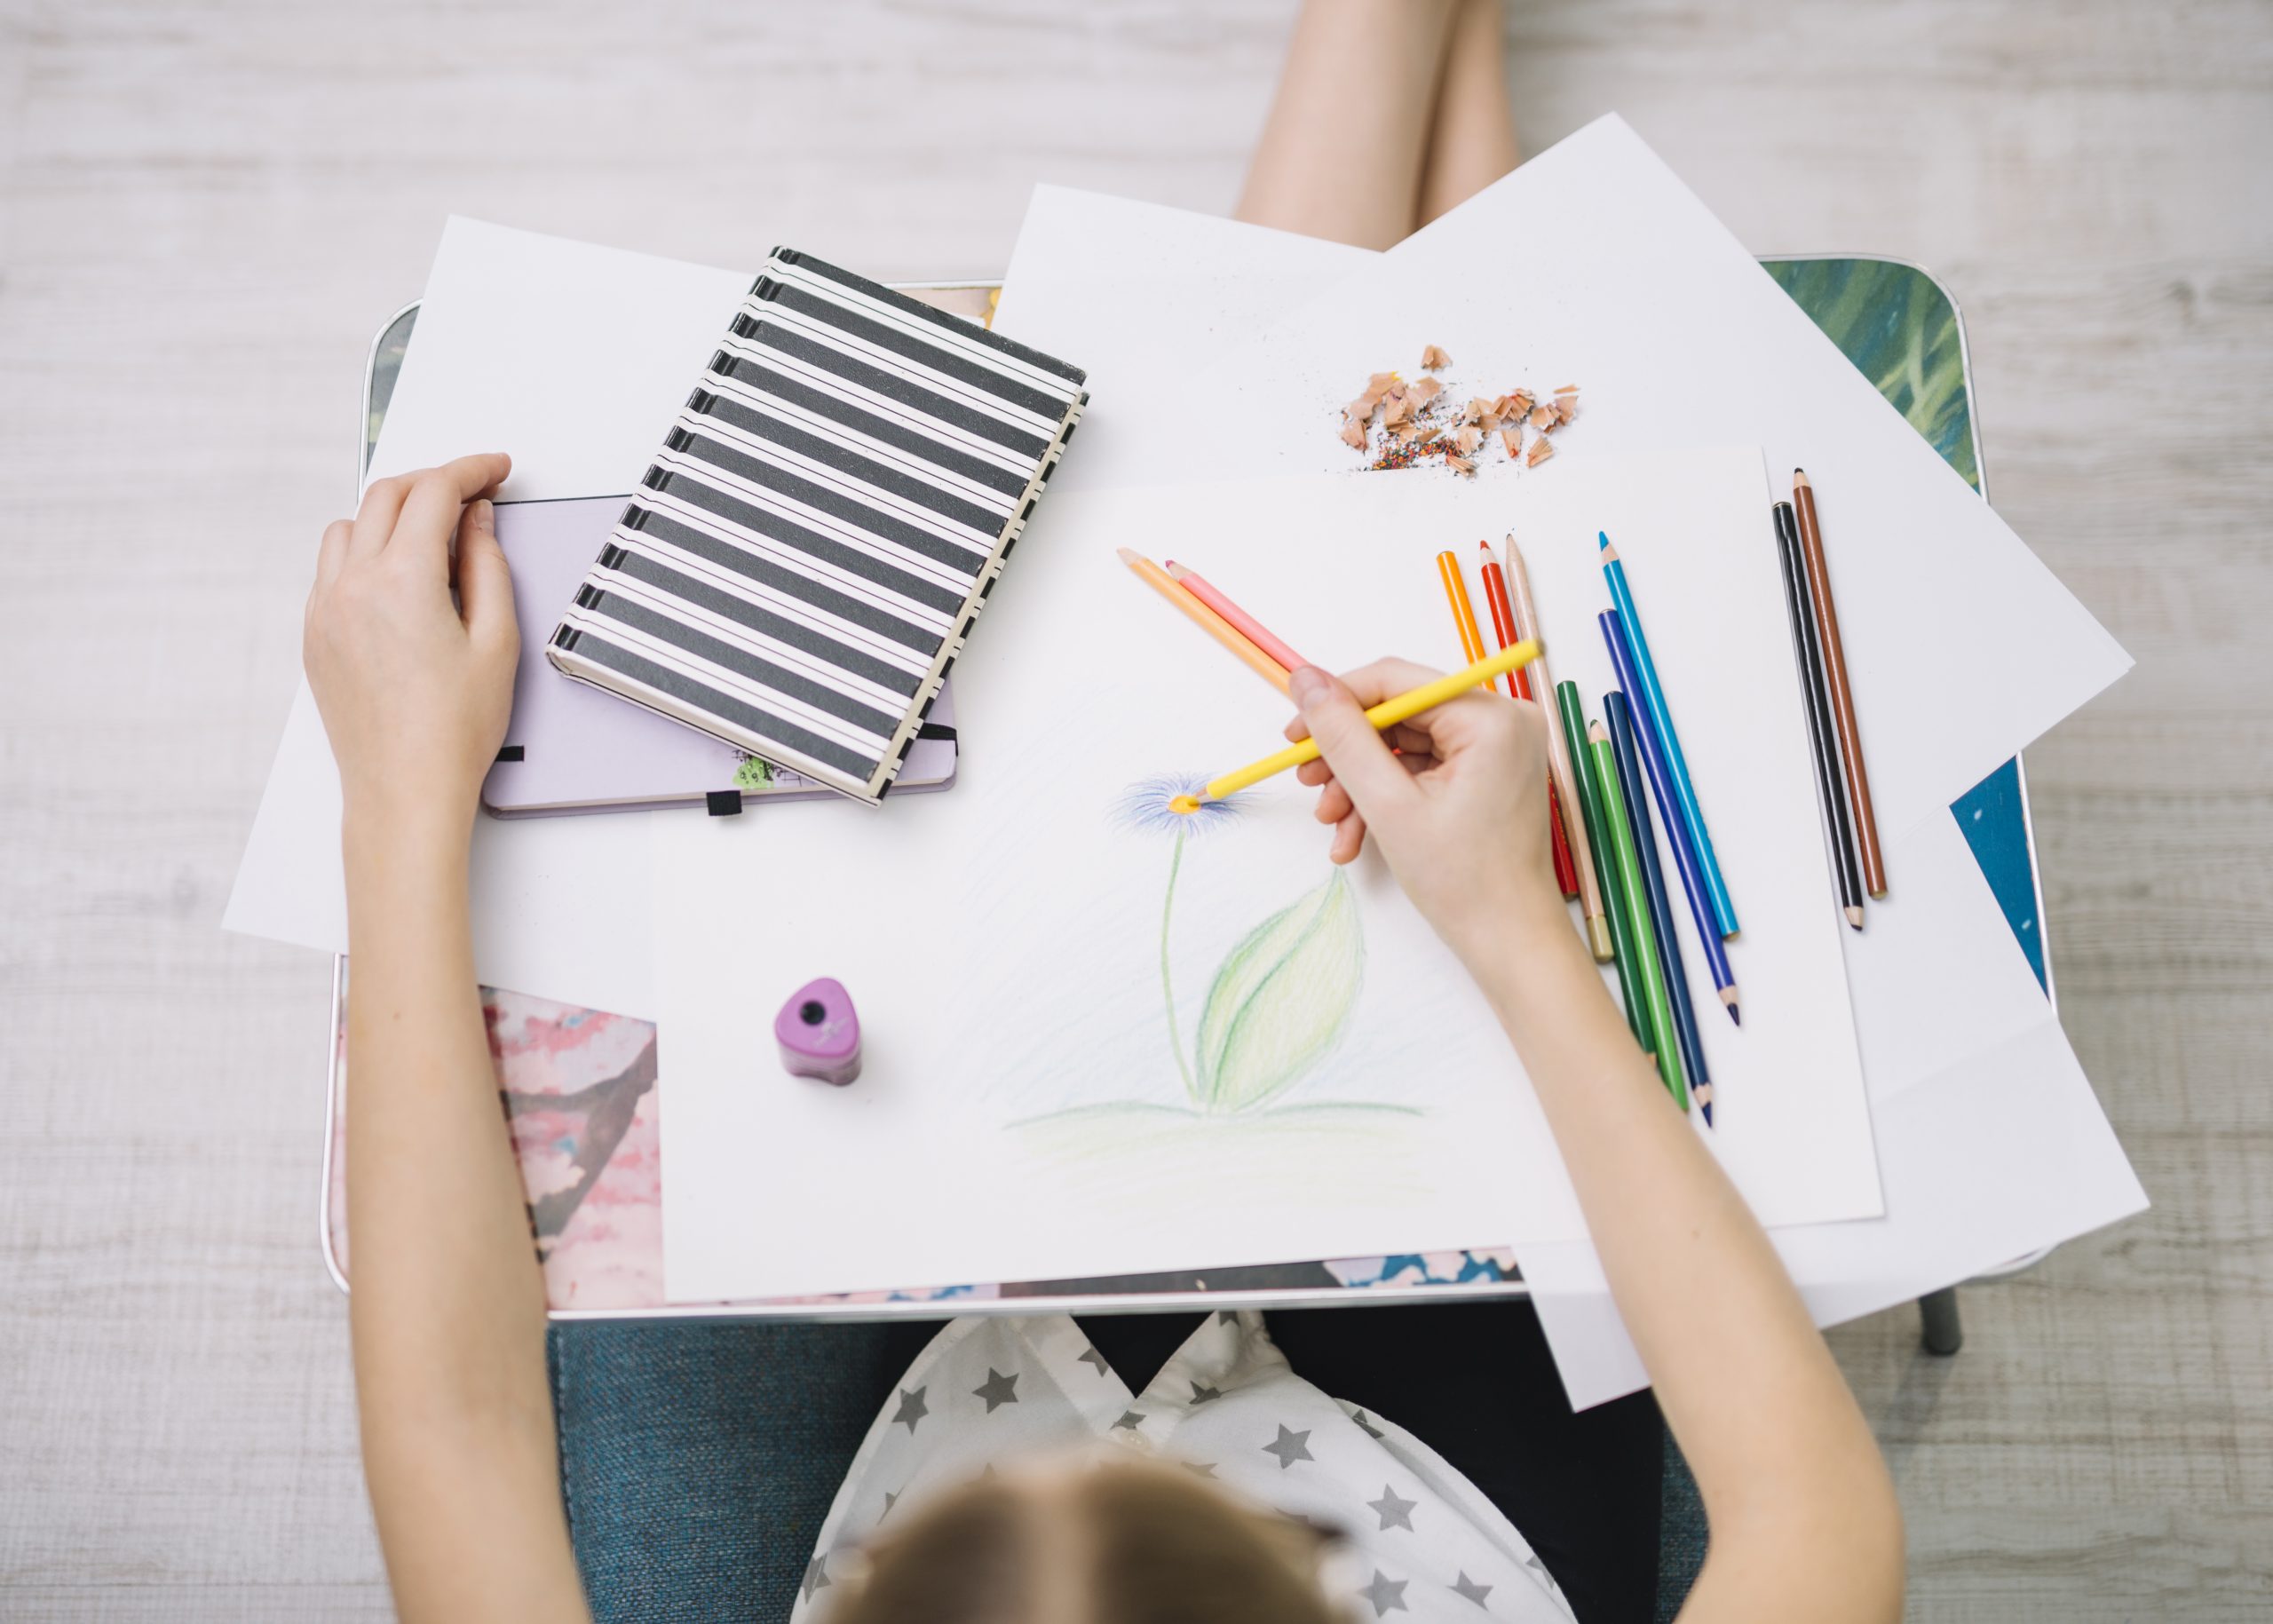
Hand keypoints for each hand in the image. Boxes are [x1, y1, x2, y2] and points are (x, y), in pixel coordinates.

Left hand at [304, 454, 516, 846]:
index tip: (494, 470)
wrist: (404, 790)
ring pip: (349, 526)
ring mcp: (325, 610)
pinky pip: (331, 567)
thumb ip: (488, 568)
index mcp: (402, 581)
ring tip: (433, 534)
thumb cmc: (453, 732)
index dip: (470, 470)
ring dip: (392, 514)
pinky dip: (364, 551)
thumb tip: (477, 524)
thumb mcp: (497, 642)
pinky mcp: (315, 635)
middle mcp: (352, 586)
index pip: (434, 493)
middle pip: (386, 496)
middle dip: (433, 482)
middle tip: (472, 492)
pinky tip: (399, 575)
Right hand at [1285, 660, 1561, 961]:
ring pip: (1403, 745)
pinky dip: (1385, 796)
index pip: (1395, 681)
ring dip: (1360, 782)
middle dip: (1347, 754)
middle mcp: (1501, 721)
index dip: (1336, 703)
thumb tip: (1305, 681)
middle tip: (1308, 781)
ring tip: (1332, 822)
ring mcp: (1496, 748)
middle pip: (1398, 714)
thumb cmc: (1465, 882)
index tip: (1295, 732)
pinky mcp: (1486, 772)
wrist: (1509, 941)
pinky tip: (1356, 834)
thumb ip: (1343, 737)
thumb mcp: (1388, 804)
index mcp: (1490, 718)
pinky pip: (1421, 769)